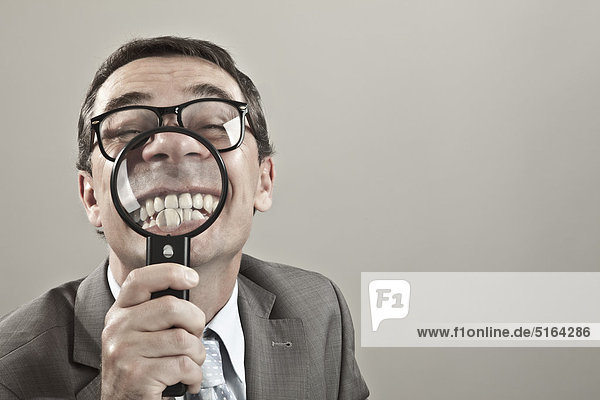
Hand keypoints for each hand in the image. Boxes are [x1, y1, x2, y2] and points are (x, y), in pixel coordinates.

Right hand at [101, 263, 204, 398]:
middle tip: (195, 336)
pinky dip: (194, 375)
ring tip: (189, 363)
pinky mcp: (137, 375)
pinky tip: (186, 381)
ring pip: (183, 339)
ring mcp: (124, 352)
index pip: (140, 279)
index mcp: (120, 313)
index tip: (192, 277)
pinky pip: (184, 365)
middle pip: (172, 307)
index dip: (170, 272)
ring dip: (197, 354)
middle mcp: (117, 328)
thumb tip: (188, 282)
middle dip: (196, 322)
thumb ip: (157, 311)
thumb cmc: (141, 367)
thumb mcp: (142, 334)